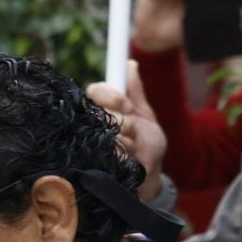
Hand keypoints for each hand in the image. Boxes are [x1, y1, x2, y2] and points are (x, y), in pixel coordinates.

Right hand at [86, 60, 166, 201]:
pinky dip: (123, 154)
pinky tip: (128, 159)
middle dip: (124, 120)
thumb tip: (130, 64)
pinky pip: (108, 152)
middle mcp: (94, 125)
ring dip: (127, 139)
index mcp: (105, 110)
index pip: (97, 91)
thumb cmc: (145, 145)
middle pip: (102, 110)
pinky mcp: (95, 165)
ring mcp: (93, 145)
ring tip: (134, 146)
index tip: (125, 104)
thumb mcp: (144, 115)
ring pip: (106, 130)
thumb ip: (135, 92)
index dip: (111, 95)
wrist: (149, 176)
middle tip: (133, 130)